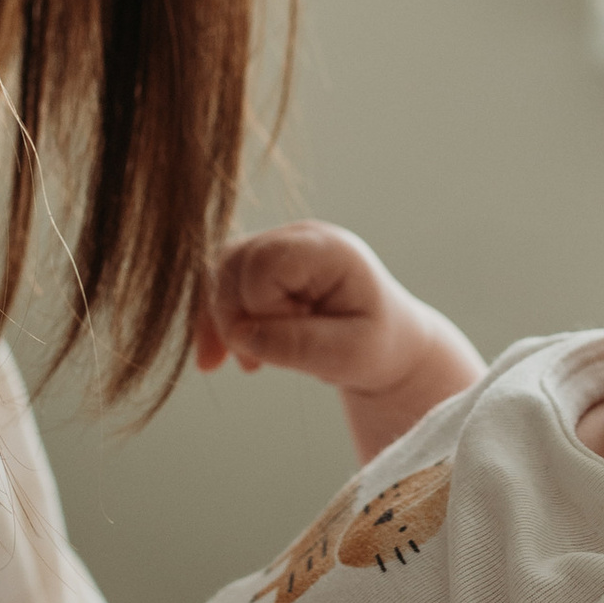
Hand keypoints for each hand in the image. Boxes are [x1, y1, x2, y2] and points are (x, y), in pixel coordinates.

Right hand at [195, 222, 487, 461]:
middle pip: (235, 261)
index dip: (262, 305)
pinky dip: (216, 323)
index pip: (267, 261)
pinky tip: (220, 359)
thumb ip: (299, 345)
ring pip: (220, 272)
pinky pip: (220, 286)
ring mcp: (278, 249)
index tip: (292, 338)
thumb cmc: (378, 348)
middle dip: (234, 317)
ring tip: (247, 364)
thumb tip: (241, 336)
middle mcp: (299, 239)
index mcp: (330, 249)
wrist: (387, 346)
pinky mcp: (262, 269)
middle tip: (256, 363)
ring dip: (221, 322)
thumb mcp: (350, 356)